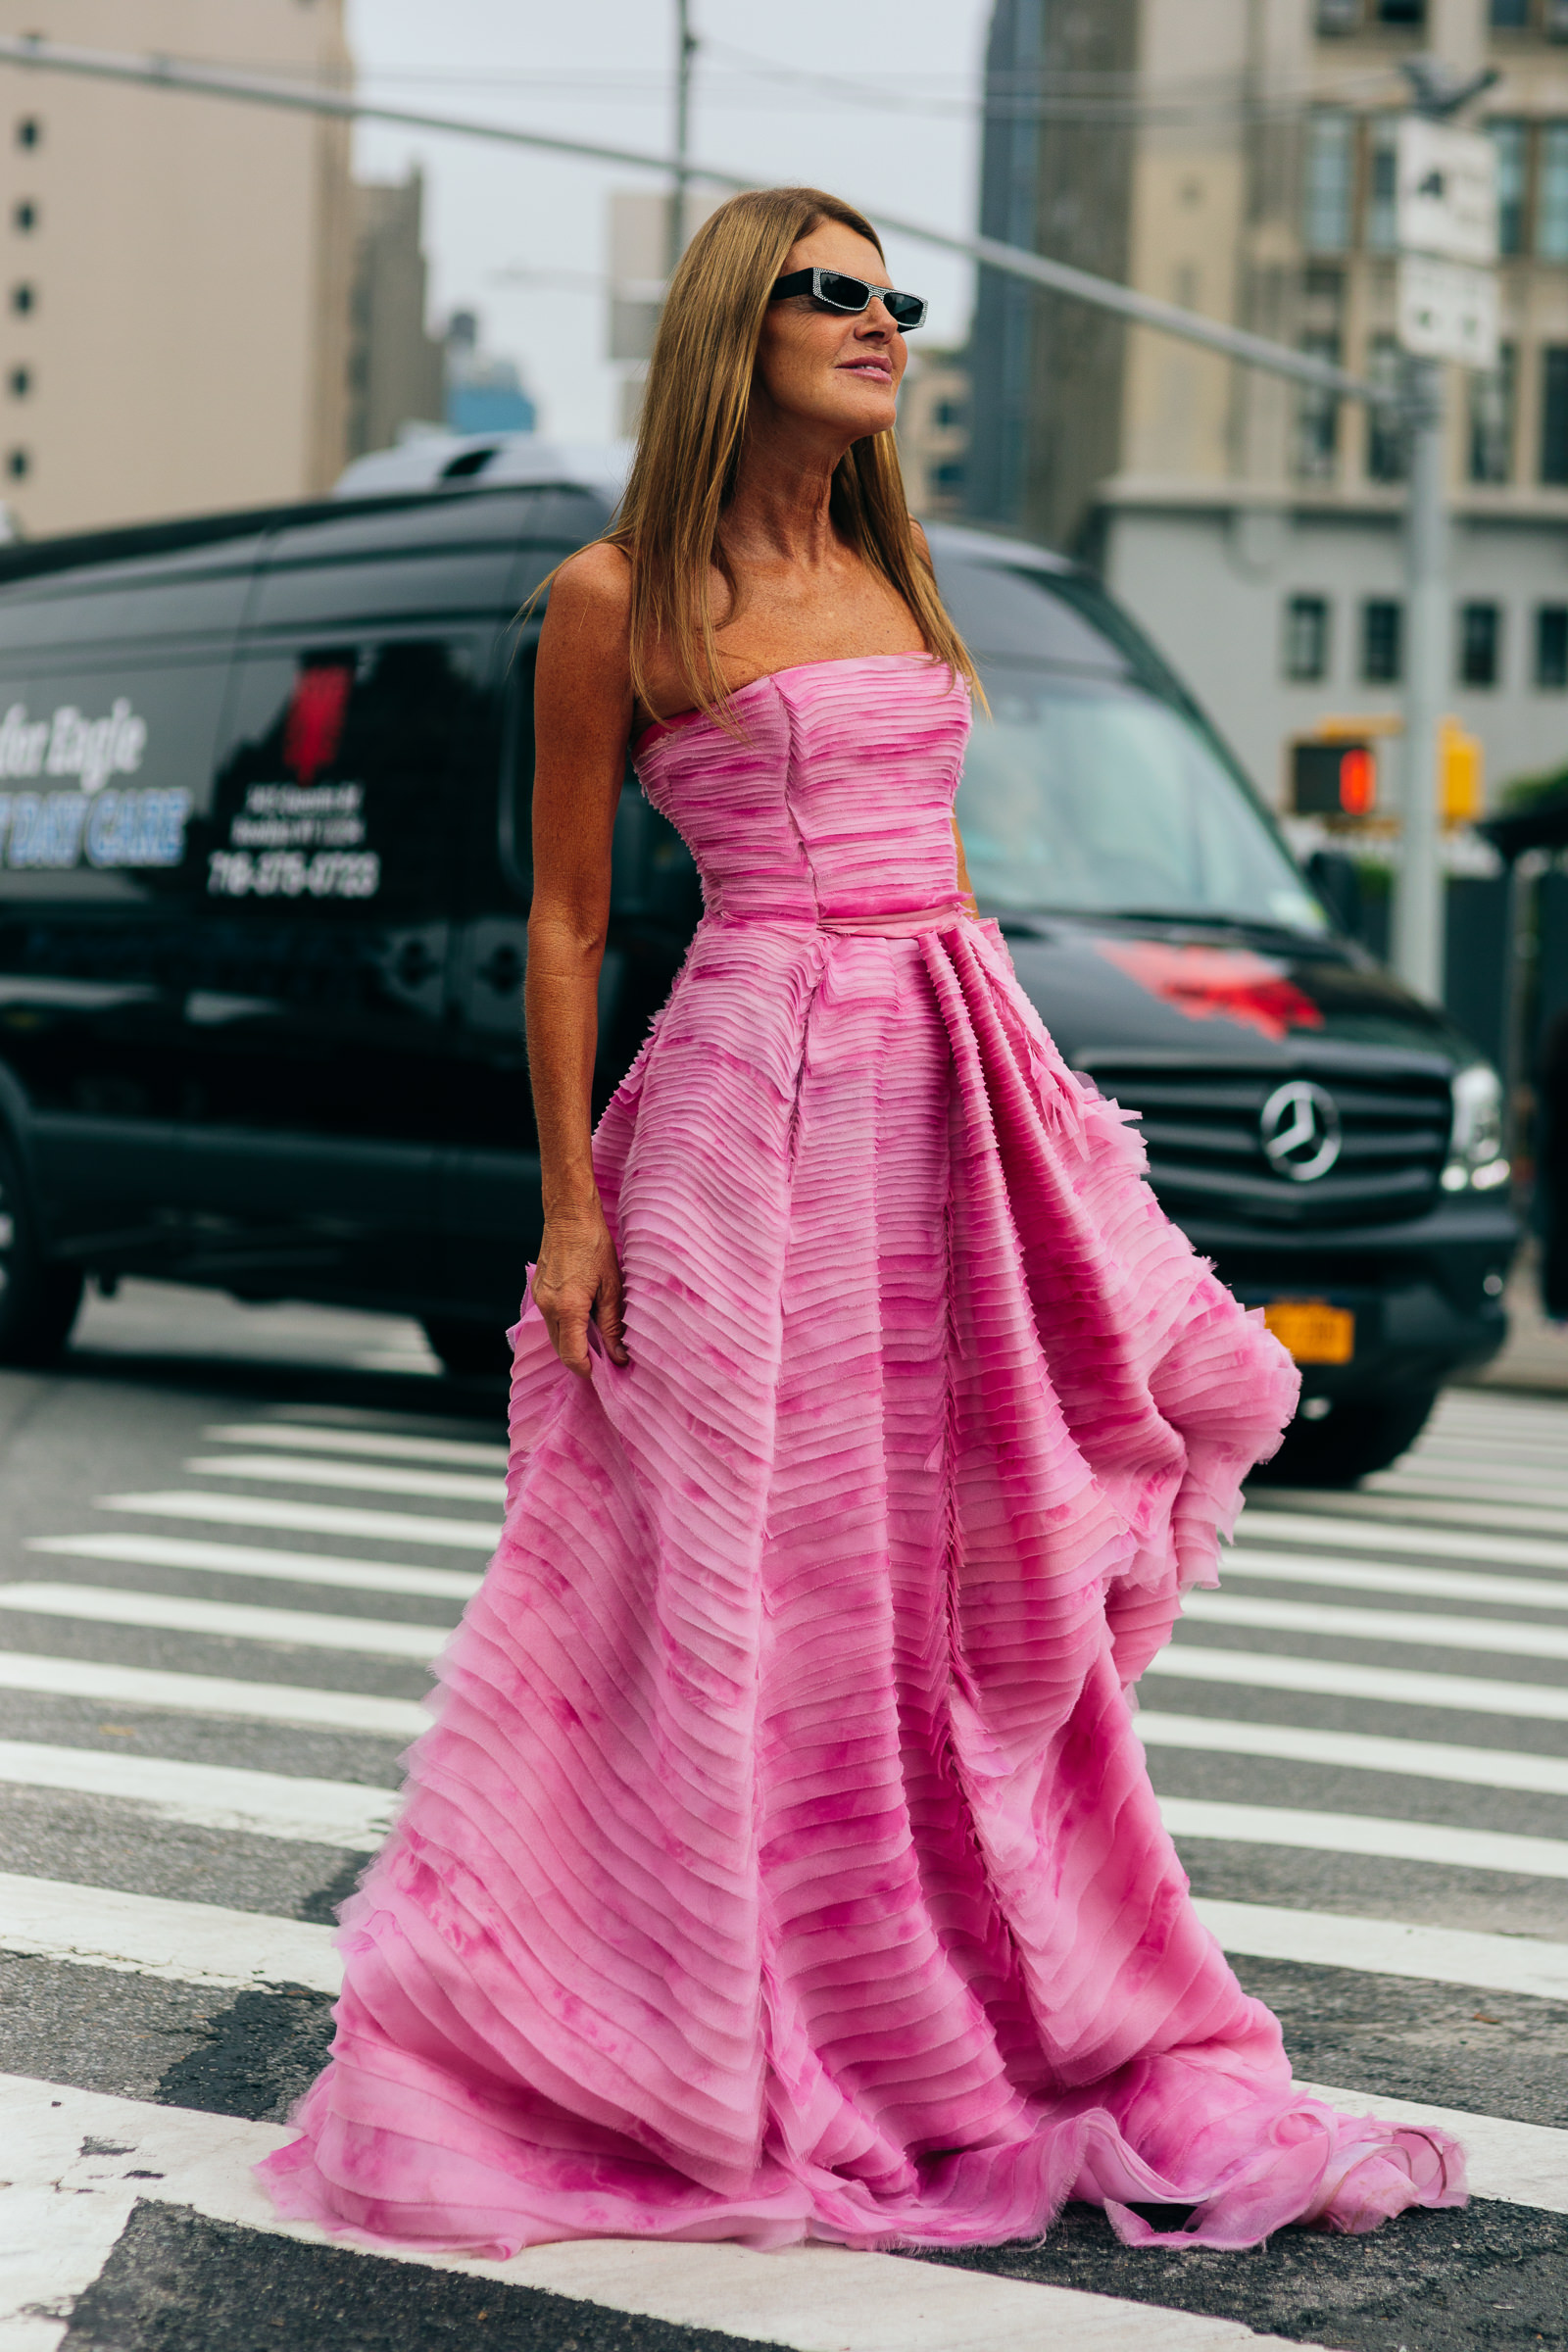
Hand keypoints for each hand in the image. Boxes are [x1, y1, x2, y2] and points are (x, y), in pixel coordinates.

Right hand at [534, 1206, 628, 1378]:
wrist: (569, 1215)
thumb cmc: (594, 1245)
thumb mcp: (612, 1287)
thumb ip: (613, 1325)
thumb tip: (619, 1355)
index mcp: (568, 1308)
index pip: (573, 1356)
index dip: (590, 1370)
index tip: (608, 1372)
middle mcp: (548, 1307)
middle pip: (561, 1351)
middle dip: (582, 1360)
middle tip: (608, 1359)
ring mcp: (539, 1299)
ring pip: (555, 1337)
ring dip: (574, 1344)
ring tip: (600, 1340)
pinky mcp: (538, 1291)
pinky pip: (551, 1321)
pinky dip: (566, 1328)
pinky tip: (586, 1320)